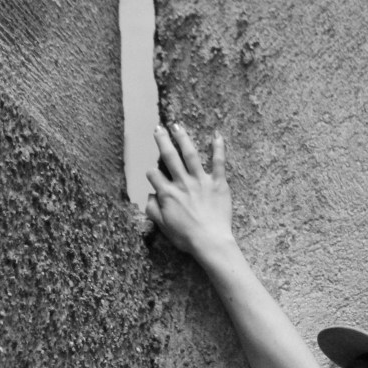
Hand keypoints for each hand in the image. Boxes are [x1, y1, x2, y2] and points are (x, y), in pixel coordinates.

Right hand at [146, 125, 233, 259]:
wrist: (210, 242)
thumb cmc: (186, 237)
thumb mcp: (163, 227)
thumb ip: (153, 210)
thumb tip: (149, 197)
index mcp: (168, 194)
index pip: (154, 175)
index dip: (151, 174)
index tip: (153, 174)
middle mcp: (182, 183)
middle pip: (169, 157)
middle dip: (162, 141)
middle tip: (158, 128)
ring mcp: (201, 181)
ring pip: (190, 154)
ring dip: (183, 138)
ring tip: (177, 126)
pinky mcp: (218, 184)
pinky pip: (219, 162)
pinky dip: (218, 148)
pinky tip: (217, 135)